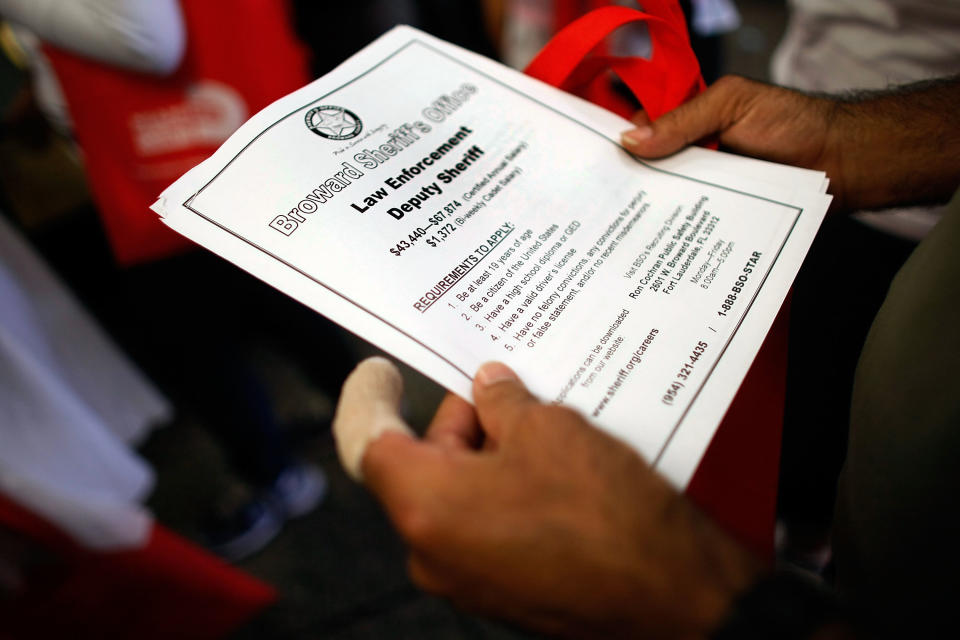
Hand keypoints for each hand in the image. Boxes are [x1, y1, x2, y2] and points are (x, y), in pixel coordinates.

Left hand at [334, 358, 760, 638]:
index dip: (369, 400)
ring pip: (460, 496)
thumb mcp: (549, 430)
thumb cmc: (605, 519)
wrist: (673, 600)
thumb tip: (489, 388)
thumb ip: (502, 401)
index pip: (370, 443)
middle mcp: (434, 552)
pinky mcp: (503, 592)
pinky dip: (508, 493)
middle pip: (424, 466)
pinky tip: (556, 473)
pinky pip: (487, 528)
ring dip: (493, 458)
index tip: (378, 373)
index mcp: (427, 506)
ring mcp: (468, 580)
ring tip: (549, 434)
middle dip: (465, 424)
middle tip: (510, 395)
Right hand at [621, 74, 959, 212]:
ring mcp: (704, 191)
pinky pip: (690, 229)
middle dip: (622, 190)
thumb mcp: (732, 106)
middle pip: (645, 174)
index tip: (588, 166)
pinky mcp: (718, 220)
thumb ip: (683, 120)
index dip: (614, 148)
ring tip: (614, 238)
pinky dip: (674, 238)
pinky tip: (653, 250)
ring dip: (645, 219)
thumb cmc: (792, 124)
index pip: (639, 132)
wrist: (841, 165)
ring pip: (665, 205)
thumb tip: (628, 141)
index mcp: (688, 122)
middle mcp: (690, 158)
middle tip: (593, 209)